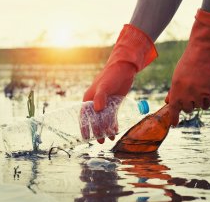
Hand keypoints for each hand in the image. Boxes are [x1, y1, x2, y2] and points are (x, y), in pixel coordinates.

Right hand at [82, 24, 157, 142]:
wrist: (124, 68)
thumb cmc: (111, 75)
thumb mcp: (105, 86)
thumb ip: (100, 97)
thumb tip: (97, 109)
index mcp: (89, 98)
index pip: (84, 115)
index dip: (84, 127)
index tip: (86, 137)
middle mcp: (96, 102)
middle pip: (95, 120)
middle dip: (97, 131)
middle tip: (101, 141)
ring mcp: (105, 103)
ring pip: (104, 120)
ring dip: (106, 129)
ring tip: (110, 138)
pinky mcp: (114, 103)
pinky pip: (112, 116)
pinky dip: (113, 124)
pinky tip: (115, 131)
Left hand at [166, 9, 209, 125]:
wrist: (203, 51)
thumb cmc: (188, 62)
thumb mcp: (177, 76)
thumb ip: (173, 90)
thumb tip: (168, 102)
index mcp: (175, 90)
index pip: (173, 109)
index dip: (173, 118)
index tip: (174, 125)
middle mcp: (185, 94)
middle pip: (186, 109)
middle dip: (187, 104)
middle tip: (190, 93)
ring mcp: (198, 94)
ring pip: (197, 107)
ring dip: (197, 102)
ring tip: (198, 88)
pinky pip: (207, 104)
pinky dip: (205, 101)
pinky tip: (205, 92)